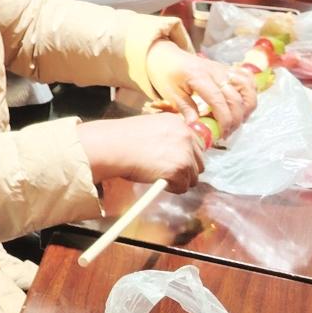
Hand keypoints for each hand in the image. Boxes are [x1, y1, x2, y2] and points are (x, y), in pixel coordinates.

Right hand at [76, 113, 205, 192]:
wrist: (112, 146)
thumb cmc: (123, 138)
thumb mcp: (150, 128)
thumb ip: (167, 137)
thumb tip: (174, 153)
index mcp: (178, 123)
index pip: (195, 145)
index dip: (185, 156)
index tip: (175, 162)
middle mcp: (185, 136)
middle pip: (199, 163)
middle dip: (185, 170)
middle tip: (167, 173)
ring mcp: (184, 154)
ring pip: (192, 177)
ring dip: (179, 180)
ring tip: (160, 177)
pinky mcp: (179, 170)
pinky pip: (183, 187)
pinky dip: (172, 188)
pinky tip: (158, 181)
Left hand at [146, 40, 256, 135]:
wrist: (167, 55)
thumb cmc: (166, 74)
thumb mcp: (171, 93)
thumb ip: (186, 110)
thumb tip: (197, 129)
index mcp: (198, 77)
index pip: (219, 101)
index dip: (225, 120)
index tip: (223, 134)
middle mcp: (215, 71)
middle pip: (236, 98)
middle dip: (236, 119)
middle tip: (228, 132)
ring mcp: (223, 69)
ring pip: (247, 88)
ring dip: (247, 107)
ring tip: (237, 120)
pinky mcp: (228, 68)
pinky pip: (247, 79)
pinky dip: (250, 93)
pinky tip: (242, 106)